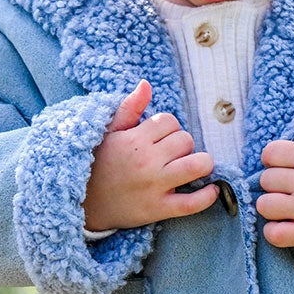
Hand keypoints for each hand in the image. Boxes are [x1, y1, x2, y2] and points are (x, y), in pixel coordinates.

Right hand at [83, 80, 217, 229]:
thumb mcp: (109, 132)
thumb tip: (146, 84)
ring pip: (196, 165)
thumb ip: (129, 107)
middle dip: (182, 145)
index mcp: (135, 140)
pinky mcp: (158, 209)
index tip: (160, 138)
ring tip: (193, 166)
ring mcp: (154, 187)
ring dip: (201, 163)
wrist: (83, 202)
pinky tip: (211, 189)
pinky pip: (192, 204)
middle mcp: (147, 162)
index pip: (170, 121)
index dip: (169, 127)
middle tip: (169, 155)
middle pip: (186, 141)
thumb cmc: (99, 163)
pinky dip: (207, 196)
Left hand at [257, 91, 293, 247]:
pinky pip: (273, 234)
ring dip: (273, 208)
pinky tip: (291, 224)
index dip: (275, 160)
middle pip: (264, 180)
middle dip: (276, 184)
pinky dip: (276, 232)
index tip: (291, 167)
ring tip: (292, 206)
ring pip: (263, 206)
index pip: (269, 154)